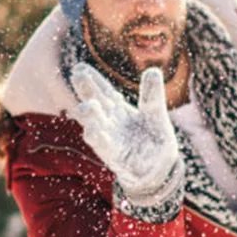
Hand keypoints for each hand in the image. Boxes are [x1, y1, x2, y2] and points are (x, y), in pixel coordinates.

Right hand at [71, 62, 182, 210]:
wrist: (158, 169)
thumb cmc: (153, 139)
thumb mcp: (155, 113)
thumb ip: (152, 95)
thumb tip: (152, 70)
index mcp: (117, 109)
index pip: (103, 91)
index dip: (93, 79)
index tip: (80, 67)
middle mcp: (109, 123)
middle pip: (95, 103)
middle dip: (86, 91)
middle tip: (78, 74)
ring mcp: (110, 140)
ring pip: (95, 126)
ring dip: (89, 117)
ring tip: (86, 106)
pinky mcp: (114, 157)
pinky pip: (104, 147)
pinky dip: (98, 138)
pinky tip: (92, 129)